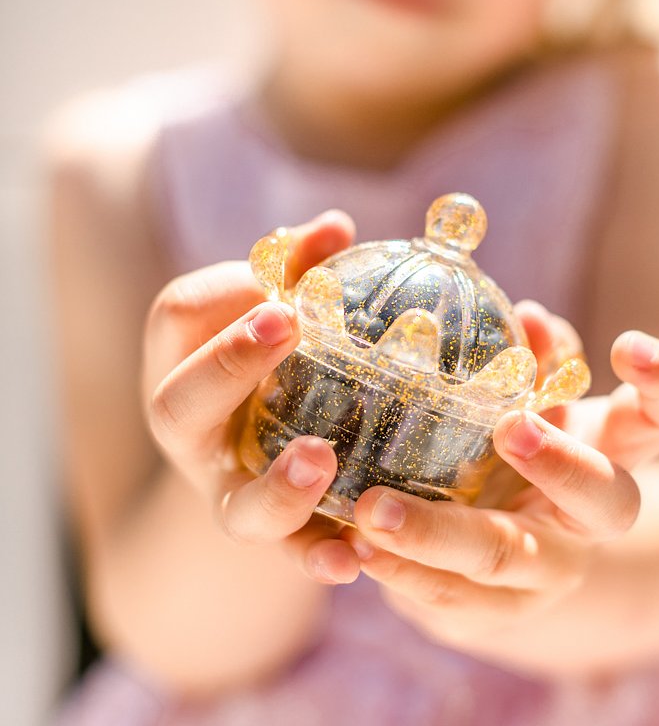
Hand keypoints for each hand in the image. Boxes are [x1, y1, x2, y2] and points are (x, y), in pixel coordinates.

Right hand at [143, 210, 365, 584]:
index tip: (279, 280)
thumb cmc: (272, 367)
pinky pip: (291, 557)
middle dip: (228, 364)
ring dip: (276, 486)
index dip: (224, 290)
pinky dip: (319, 557)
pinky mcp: (277, 538)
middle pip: (179, 405)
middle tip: (285, 322)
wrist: (260, 454)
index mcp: (188, 363)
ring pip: (232, 505)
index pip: (179, 315)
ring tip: (320, 458)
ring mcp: (231, 491)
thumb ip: (301, 271)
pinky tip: (354, 556)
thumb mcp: (276, 317)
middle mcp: (197, 434)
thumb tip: (337, 226)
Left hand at [339, 301, 658, 655]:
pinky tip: (358, 550)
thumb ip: (531, 362)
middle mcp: (591, 518)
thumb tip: (524, 316)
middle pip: (607, 499)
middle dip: (562, 463)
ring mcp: (548, 572)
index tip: (627, 343)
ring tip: (374, 511)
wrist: (514, 556)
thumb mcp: (530, 402)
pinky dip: (403, 573)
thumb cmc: (518, 450)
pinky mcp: (497, 611)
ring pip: (509, 557)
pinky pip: (453, 600)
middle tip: (510, 427)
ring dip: (441, 533)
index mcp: (611, 453)